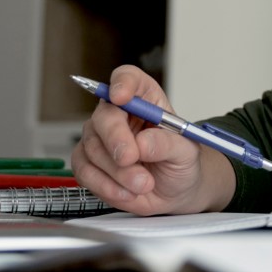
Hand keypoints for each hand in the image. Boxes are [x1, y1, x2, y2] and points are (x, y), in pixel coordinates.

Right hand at [69, 64, 232, 213]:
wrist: (176, 191)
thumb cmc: (181, 163)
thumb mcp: (186, 152)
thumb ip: (167, 144)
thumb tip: (142, 142)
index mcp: (145, 100)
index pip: (128, 78)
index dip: (122, 83)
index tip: (122, 97)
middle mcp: (118, 115)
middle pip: (104, 115)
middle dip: (115, 138)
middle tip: (130, 157)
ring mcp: (100, 139)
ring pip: (93, 147)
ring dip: (118, 171)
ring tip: (144, 183)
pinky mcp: (90, 164)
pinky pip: (85, 171)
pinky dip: (106, 185)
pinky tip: (128, 193)